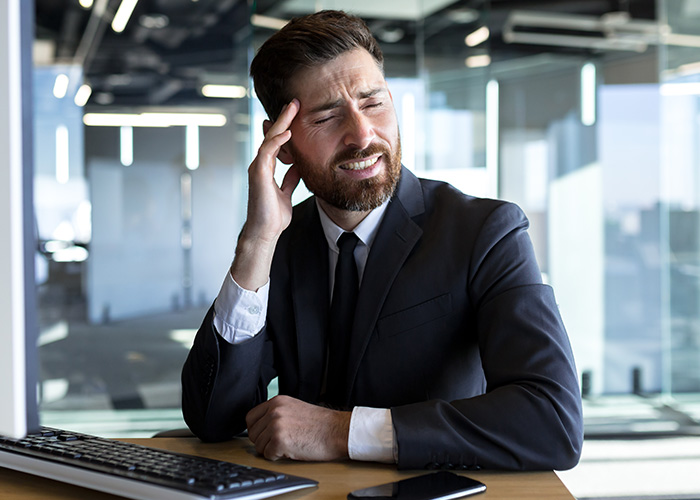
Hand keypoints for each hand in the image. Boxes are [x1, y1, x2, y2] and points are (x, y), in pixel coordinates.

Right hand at [245, 99, 300, 243]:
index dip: (286, 127)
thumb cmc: (273, 216)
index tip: (297, 113)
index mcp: (267, 168)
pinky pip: (267, 152)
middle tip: (294, 102)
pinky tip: (287, 133)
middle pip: (272, 135)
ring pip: (269, 139)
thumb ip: (291, 178)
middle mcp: (260, 164)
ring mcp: (258, 168)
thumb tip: (299, 166)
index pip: (276, 142)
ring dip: (281, 123)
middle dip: (283, 118)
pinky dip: (277, 141)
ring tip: (292, 108)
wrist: (265, 232)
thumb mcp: (287, 192)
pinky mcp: (258, 174)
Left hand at [246, 395, 350, 461]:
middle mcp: (274, 411)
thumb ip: (277, 413)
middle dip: (264, 441)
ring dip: (271, 450)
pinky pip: (268, 455)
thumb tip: (261, 426)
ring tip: (288, 445)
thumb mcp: (295, 408)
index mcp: (277, 401)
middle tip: (280, 442)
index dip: (256, 429)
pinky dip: (277, 457)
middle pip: (253, 433)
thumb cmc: (321, 423)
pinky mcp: (279, 440)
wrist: (337, 430)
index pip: (250, 417)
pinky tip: (291, 450)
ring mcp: (275, 425)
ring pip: (258, 446)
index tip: (264, 435)